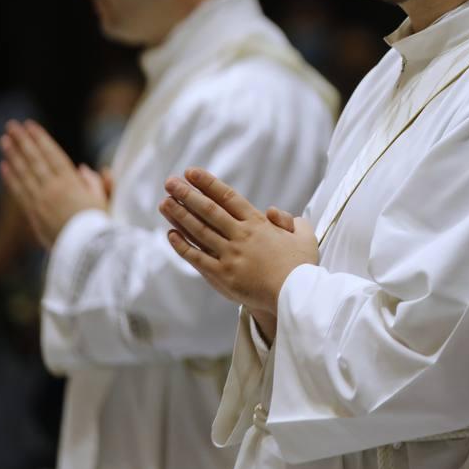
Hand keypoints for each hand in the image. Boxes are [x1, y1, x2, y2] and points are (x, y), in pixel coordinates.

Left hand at [0, 120, 107, 247]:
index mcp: (72, 182)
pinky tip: (4, 166)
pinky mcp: (34, 214)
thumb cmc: (101, 226)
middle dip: (23, 141)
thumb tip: (85, 168)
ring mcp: (42, 201)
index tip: (30, 125)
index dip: (40, 139)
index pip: (52, 154)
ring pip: (24, 173)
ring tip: (4, 140)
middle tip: (12, 125)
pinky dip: (11, 178)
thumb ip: (96, 182)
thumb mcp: (104, 200)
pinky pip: (20, 192)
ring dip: (13, 155)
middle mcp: (54, 188)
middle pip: (35, 159)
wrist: (88, 251)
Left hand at [159, 168, 317, 313]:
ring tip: (164, 202)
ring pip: (199, 231)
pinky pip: (197, 258)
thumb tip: (273, 212)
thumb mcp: (304, 236)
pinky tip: (171, 234)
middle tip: (170, 182)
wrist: (296, 296)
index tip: (191, 173)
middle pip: (209, 210)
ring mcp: (229, 255)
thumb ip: (290, 220)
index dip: (208, 183)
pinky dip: (182, 246)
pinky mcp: (222, 276)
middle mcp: (241, 236)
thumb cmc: (302, 266)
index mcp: (258, 224)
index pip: (228, 197)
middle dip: (187, 194)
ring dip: (180, 215)